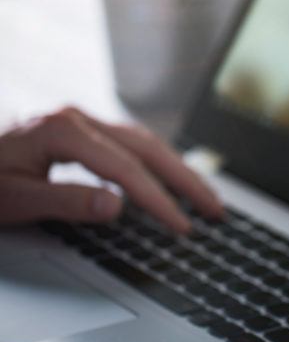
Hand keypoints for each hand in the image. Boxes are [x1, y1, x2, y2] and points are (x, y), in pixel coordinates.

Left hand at [0, 107, 223, 232]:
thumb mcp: (10, 199)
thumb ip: (65, 201)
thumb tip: (118, 206)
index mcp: (61, 129)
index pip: (124, 168)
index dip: (157, 199)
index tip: (181, 225)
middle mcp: (76, 116)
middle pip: (147, 146)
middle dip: (185, 179)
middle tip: (215, 208)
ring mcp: (79, 118)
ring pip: (144, 141)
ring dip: (177, 168)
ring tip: (204, 194)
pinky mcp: (80, 127)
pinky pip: (130, 142)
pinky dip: (156, 162)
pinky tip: (168, 177)